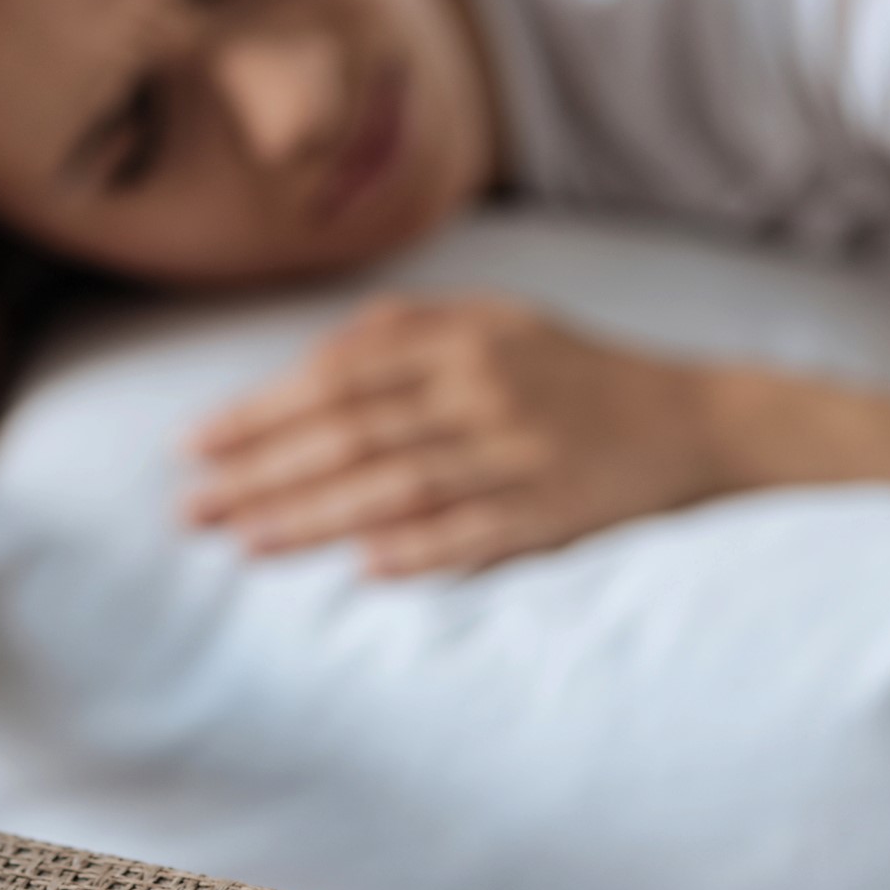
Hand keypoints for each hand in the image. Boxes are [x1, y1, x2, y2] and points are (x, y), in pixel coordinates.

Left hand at [183, 296, 720, 575]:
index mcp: (460, 342)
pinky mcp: (556, 513)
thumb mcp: (496, 320)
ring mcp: (520, 455)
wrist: (699, 419)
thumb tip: (317, 353)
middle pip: (351, 435)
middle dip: (260, 473)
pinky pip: (477, 535)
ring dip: (316, 517)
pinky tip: (362, 569)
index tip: (193, 446)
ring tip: (245, 542)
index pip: (334, 380)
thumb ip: (405, 326)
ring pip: (399, 487)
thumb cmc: (572, 370)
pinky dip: (421, 551)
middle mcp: (484, 393)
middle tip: (191, 508)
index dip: (258, 413)